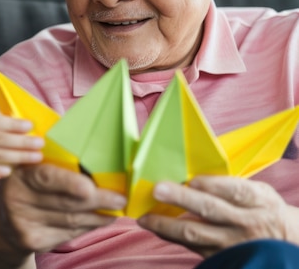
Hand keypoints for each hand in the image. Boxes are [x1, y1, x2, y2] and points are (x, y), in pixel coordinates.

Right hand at [0, 164, 126, 253]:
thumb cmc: (21, 188)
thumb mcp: (25, 170)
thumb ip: (49, 162)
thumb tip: (91, 154)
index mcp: (17, 175)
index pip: (45, 178)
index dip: (69, 183)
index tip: (91, 186)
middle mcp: (16, 201)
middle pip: (65, 203)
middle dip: (98, 201)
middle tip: (120, 198)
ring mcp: (23, 224)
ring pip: (71, 221)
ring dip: (98, 216)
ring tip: (116, 209)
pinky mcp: (33, 242)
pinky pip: (68, 234)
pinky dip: (88, 227)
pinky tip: (100, 219)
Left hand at [137, 176, 298, 257]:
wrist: (285, 243)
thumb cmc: (262, 209)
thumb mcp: (258, 193)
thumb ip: (231, 185)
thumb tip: (189, 172)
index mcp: (258, 201)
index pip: (236, 191)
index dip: (213, 184)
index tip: (192, 178)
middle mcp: (246, 223)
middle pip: (211, 210)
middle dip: (181, 199)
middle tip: (157, 189)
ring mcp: (233, 243)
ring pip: (196, 233)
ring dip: (166, 224)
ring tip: (144, 216)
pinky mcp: (221, 257)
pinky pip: (191, 247)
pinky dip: (170, 236)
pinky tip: (155, 227)